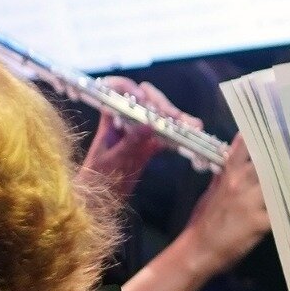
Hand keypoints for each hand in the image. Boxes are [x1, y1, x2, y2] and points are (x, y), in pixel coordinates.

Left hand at [79, 78, 189, 201]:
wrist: (96, 202)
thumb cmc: (96, 180)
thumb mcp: (111, 161)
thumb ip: (130, 143)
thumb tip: (150, 125)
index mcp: (109, 121)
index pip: (115, 92)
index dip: (128, 88)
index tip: (142, 99)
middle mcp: (125, 122)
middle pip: (144, 101)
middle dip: (161, 104)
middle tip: (173, 116)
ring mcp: (138, 134)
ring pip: (158, 117)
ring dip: (176, 118)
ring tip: (194, 124)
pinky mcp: (148, 147)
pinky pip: (165, 135)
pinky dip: (179, 134)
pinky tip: (192, 133)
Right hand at [182, 135, 269, 276]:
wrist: (197, 249)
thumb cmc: (203, 221)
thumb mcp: (212, 192)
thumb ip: (225, 175)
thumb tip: (234, 160)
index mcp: (229, 175)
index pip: (245, 146)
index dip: (262, 137)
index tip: (277, 129)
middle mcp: (241, 184)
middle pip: (269, 162)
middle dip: (285, 157)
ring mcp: (251, 202)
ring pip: (279, 184)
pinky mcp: (259, 222)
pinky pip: (281, 211)